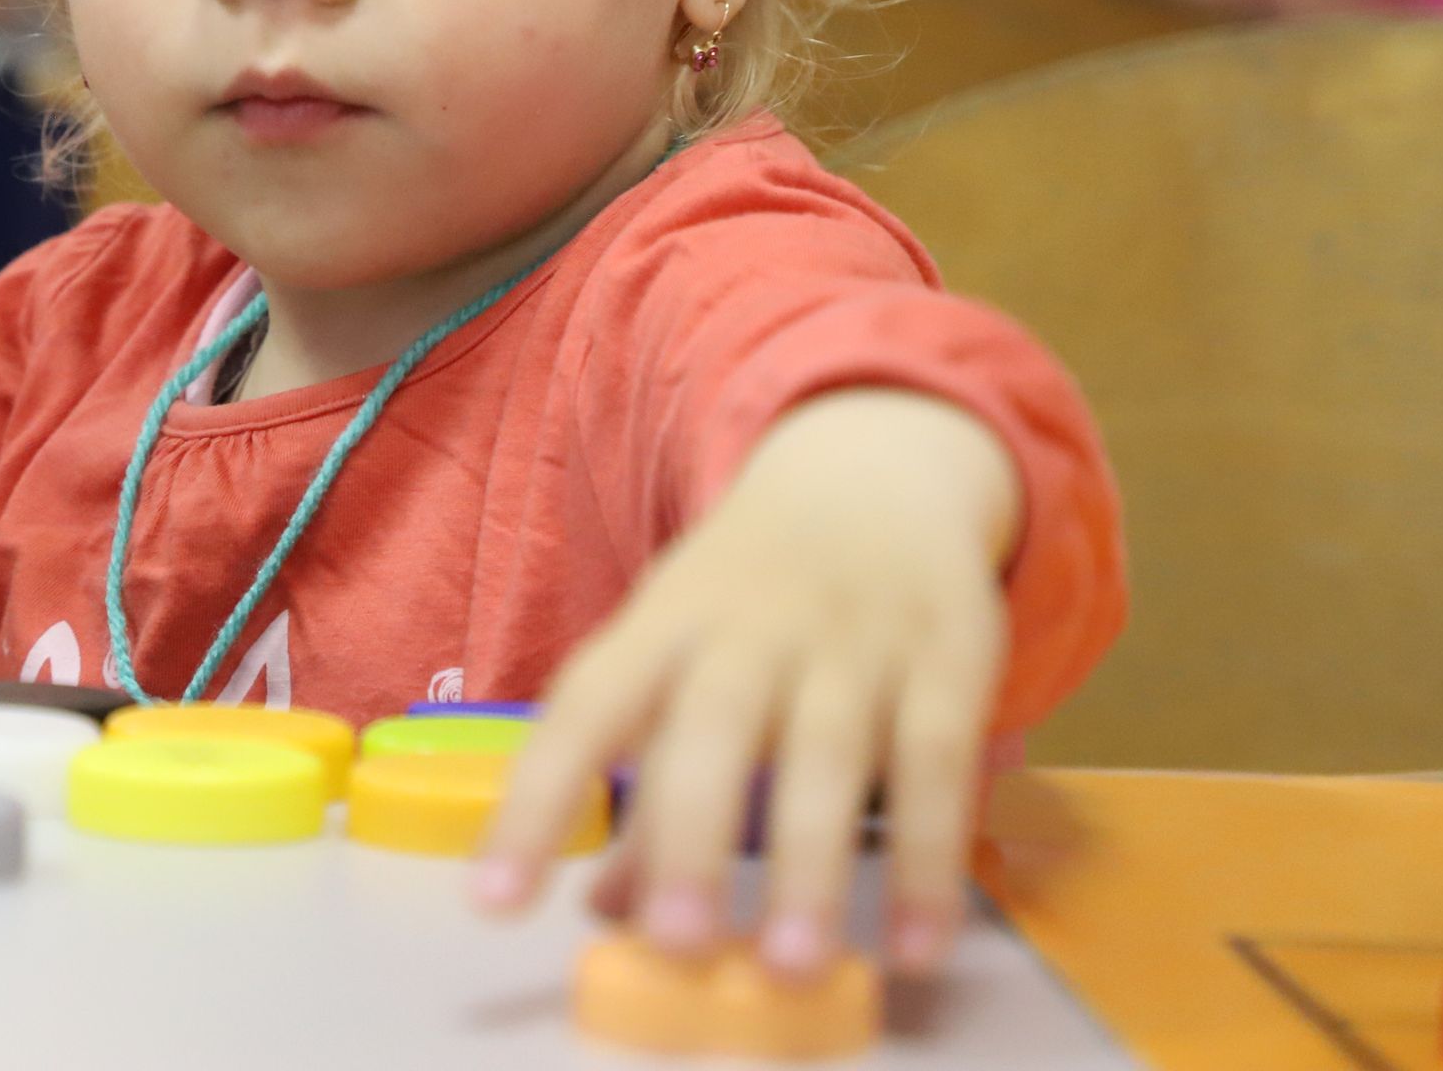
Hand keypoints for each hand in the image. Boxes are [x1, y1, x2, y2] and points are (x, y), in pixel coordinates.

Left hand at [474, 392, 1020, 982]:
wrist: (877, 474)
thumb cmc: (752, 595)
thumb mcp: (680, 659)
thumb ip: (646, 788)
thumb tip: (604, 912)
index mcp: (663, 624)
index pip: (584, 709)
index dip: (535, 803)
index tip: (495, 903)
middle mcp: (750, 628)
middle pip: (711, 724)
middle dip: (688, 834)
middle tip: (675, 945)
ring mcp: (853, 641)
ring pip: (829, 752)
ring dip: (810, 864)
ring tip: (790, 969)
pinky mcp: (947, 661)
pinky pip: (937, 765)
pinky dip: (929, 859)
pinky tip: (917, 949)